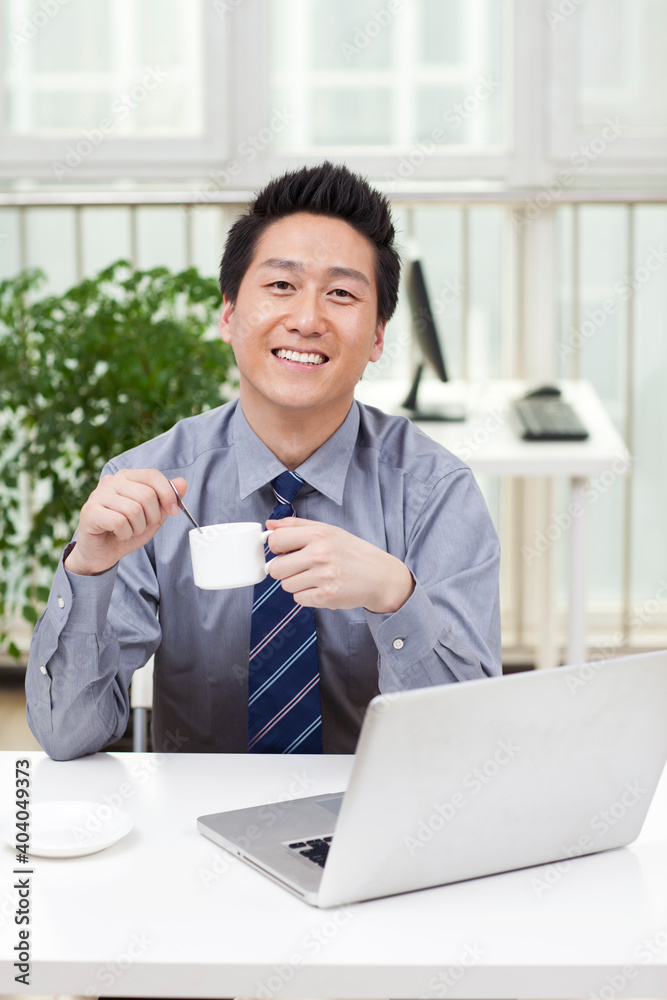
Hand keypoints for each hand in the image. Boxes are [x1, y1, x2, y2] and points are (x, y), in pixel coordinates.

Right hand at [64, 470, 186, 575]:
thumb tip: (182, 483)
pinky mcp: (89, 511)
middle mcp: (110, 481)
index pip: (153, 476)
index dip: (168, 495)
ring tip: (128, 530)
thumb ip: (166, 499)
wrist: (102, 553)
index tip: (173, 511)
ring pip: (134, 510)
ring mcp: (98, 495)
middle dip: (152, 517)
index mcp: (126, 477)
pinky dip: (125, 534)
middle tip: (142, 526)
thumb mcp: (153, 516)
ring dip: (137, 528)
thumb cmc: (126, 531)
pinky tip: (118, 534)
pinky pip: (119, 522)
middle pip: (146, 495)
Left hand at [265, 517, 414, 612]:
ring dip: (296, 583)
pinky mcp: (327, 597)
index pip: (276, 540)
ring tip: (315, 577)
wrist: (381, 577)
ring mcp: (324, 577)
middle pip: (276, 568)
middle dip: (283, 569)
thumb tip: (269, 526)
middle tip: (299, 567)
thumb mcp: (328, 531)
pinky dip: (307, 595)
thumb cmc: (352, 552)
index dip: (277, 547)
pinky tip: (322, 587)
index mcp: (319, 535)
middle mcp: (320, 554)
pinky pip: (299, 599)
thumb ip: (297, 525)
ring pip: (286, 585)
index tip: (285, 550)